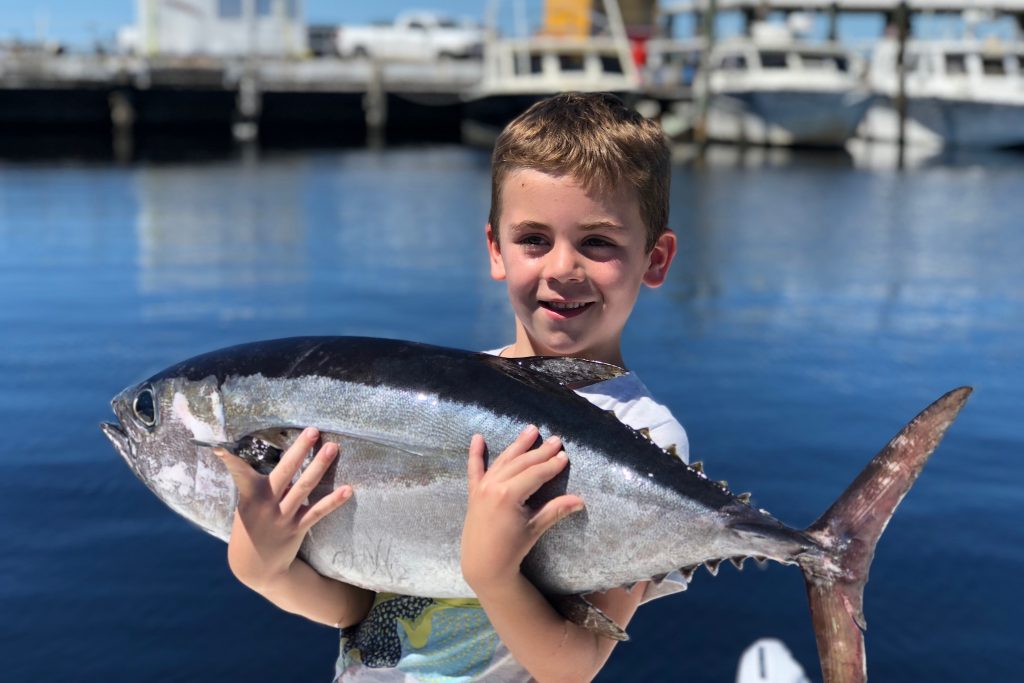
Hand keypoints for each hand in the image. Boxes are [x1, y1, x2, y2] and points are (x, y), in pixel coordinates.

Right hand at [215, 427, 352, 590]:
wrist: (255, 567)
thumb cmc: (251, 527)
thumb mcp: (248, 506)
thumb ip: (261, 486)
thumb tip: (285, 461)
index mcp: (250, 496)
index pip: (240, 473)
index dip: (231, 461)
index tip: (221, 448)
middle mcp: (266, 504)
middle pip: (285, 472)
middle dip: (299, 450)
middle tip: (313, 430)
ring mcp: (283, 517)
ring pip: (304, 487)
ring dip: (319, 466)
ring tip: (333, 447)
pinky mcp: (297, 529)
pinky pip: (318, 512)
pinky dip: (333, 501)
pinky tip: (348, 489)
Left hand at [461, 425, 583, 593]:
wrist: (482, 564)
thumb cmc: (511, 549)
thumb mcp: (534, 528)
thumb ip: (555, 510)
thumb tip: (580, 500)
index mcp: (509, 494)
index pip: (535, 473)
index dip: (551, 465)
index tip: (564, 456)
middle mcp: (494, 485)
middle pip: (521, 463)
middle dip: (540, 452)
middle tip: (556, 440)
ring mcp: (482, 487)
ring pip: (503, 461)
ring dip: (517, 445)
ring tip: (531, 430)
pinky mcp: (474, 492)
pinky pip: (474, 469)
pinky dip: (475, 454)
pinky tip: (477, 438)